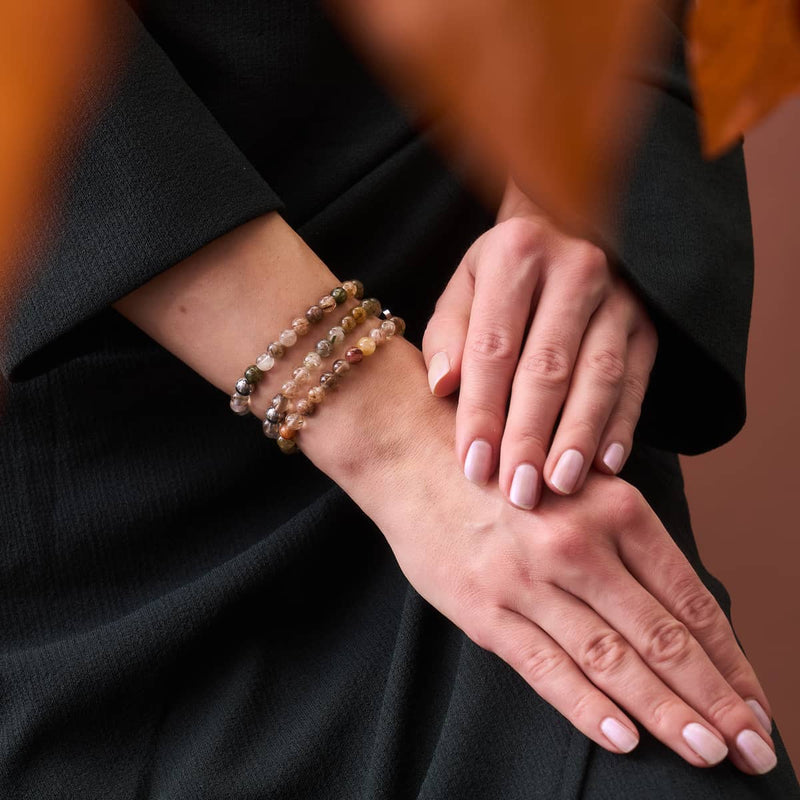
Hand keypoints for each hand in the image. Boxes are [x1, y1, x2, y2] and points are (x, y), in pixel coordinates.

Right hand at [302, 338, 775, 775]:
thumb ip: (623, 540)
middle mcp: (577, 543)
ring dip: (666, 713)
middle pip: (661, 636)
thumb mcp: (575, 485)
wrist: (413, 456)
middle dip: (714, 700)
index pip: (688, 598)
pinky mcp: (484, 609)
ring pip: (612, 659)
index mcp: (612, 506)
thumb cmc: (501, 471)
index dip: (729, 658)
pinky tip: (626, 740)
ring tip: (708, 754)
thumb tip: (676, 615)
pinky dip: (589, 707)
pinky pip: (545, 668)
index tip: (754, 703)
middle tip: (752, 749)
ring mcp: (529, 579)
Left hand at [422, 176, 657, 508]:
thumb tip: (442, 387)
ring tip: (559, 485)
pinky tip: (606, 465)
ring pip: (599, 375)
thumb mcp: (464, 287)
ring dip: (578, 436)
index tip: (473, 464)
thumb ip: (448, 334)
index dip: (482, 409)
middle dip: (530, 434)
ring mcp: (619, 295)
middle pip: (548, 366)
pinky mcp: (647, 322)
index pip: (494, 345)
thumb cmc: (502, 272)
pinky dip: (621, 424)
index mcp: (517, 252)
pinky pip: (636, 379)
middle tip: (516, 491)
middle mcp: (575, 268)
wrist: (566, 227)